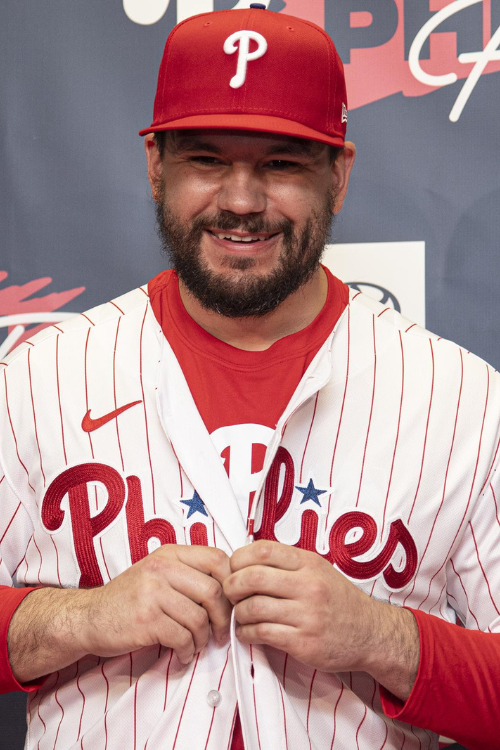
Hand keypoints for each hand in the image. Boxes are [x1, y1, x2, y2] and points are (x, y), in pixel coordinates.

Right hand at [81, 544, 231, 662]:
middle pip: (214, 591)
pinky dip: (187, 651)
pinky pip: (182, 638)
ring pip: (199, 618)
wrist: (89, 617)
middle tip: (220, 633)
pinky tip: (181, 654)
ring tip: (196, 645)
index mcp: (169, 554)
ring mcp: (152, 592)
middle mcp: (162, 568)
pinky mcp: (146, 619)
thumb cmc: (129, 598)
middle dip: (223, 618)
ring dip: (203, 639)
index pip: (218, 559)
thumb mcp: (157, 573)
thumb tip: (229, 590)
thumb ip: (188, 574)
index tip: (231, 603)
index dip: (231, 583)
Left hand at [224, 540, 418, 699]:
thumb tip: (245, 560)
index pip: (262, 550)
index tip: (233, 568)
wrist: (370, 633)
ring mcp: (306, 615)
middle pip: (252, 577)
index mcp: (308, 563)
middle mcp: (308, 586)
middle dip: (232, 585)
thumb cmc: (337, 599)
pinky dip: (246, 633)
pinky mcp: (303, 642)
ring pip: (253, 607)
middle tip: (230, 593)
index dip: (239, 558)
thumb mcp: (318, 569)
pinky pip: (261, 633)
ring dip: (237, 612)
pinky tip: (247, 632)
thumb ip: (287, 563)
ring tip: (239, 614)